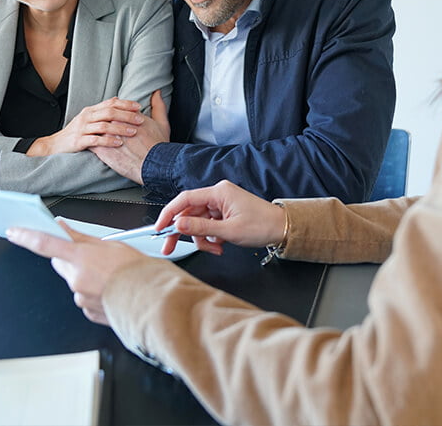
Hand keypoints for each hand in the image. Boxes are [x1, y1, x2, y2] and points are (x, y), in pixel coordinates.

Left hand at [7, 219, 146, 324]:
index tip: (14, 231)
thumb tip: (64, 229)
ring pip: (74, 281)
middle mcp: (76, 278)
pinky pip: (84, 298)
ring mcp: (80, 297)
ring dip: (85, 277)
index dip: (26, 236)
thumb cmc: (139, 272)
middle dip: (69, 258)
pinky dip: (94, 293)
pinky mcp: (88, 311)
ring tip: (111, 276)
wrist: (154, 302)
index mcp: (81, 257)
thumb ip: (83, 238)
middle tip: (91, 257)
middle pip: (60, 263)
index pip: (45, 243)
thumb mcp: (113, 245)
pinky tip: (111, 290)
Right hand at [27, 97, 144, 156]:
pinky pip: (95, 140)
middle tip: (140, 120)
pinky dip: (108, 141)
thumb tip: (118, 100)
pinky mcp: (78, 141)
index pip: (110, 103)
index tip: (138, 107)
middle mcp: (86, 117)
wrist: (55, 145)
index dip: (125, 104)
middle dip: (126, 116)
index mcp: (90, 110)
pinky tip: (119, 143)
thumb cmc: (76, 133)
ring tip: (133, 132)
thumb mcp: (88, 119)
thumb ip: (102, 112)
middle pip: (109, 112)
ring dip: (120, 128)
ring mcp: (82, 129)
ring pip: (104, 126)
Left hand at [92, 90, 169, 184]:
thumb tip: (157, 92)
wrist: (154, 165)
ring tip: (95, 137)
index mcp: (129, 116)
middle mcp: (116, 123)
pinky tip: (93, 146)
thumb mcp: (162, 123)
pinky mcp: (102, 150)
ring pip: (97, 130)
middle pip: (106, 119)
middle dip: (106, 123)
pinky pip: (92, 144)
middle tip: (106, 129)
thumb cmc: (159, 146)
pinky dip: (92, 144)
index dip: (119, 117)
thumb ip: (158, 106)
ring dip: (96, 133)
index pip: (118, 111)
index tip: (119, 121)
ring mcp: (108, 136)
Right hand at [155, 180, 286, 256]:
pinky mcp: (225, 213)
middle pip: (189, 213)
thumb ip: (201, 228)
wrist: (283, 229)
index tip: (159, 227)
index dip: (169, 213)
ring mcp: (221, 205)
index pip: (184, 199)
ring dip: (202, 239)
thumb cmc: (262, 225)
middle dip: (182, 232)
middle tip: (169, 247)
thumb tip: (178, 225)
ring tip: (215, 248)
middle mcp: (218, 195)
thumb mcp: (228, 230)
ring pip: (198, 223)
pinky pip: (208, 226)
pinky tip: (220, 245)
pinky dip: (211, 238)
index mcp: (218, 192)